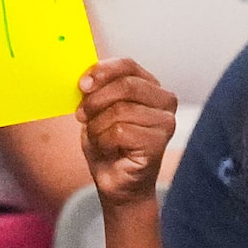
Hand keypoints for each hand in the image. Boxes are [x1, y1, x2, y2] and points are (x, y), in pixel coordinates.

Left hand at [79, 57, 177, 203]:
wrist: (116, 181)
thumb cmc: (108, 144)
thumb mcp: (97, 110)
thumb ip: (96, 90)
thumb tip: (85, 77)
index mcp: (151, 86)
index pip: (128, 65)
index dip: (102, 71)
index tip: (82, 84)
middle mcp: (165, 101)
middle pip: (125, 85)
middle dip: (95, 100)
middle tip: (81, 115)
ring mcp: (166, 122)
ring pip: (120, 110)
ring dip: (98, 126)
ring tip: (99, 138)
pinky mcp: (159, 143)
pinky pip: (120, 131)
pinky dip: (104, 141)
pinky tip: (109, 150)